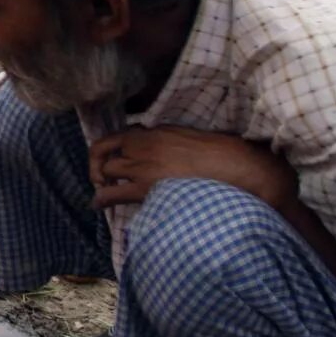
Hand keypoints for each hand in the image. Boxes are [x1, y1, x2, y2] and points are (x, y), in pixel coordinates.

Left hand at [89, 127, 295, 211]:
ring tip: (104, 192)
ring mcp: (143, 165)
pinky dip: (100, 199)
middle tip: (101, 178)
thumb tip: (163, 151)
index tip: (114, 158)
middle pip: (105, 149)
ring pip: (105, 170)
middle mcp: (145, 143)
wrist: (237, 169)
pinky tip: (98, 205)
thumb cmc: (223, 156)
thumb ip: (171, 142)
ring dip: (100, 181)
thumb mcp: (192, 139)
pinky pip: (112, 193)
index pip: (123, 135)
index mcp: (158, 131)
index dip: (112, 148)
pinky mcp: (145, 187)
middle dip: (98, 164)